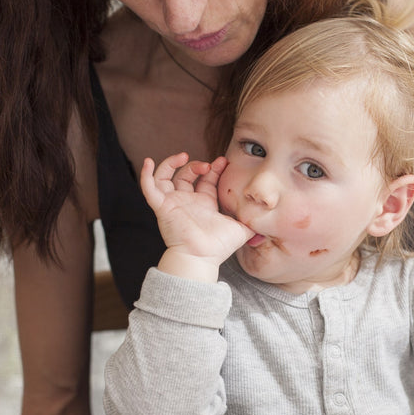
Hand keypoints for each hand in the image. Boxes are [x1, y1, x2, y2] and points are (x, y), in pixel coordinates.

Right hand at [140, 153, 252, 271]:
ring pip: (165, 177)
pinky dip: (146, 174)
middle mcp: (187, 202)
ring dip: (172, 164)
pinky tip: (148, 161)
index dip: (214, 168)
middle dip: (196, 165)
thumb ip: (252, 222)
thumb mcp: (241, 230)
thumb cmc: (219, 247)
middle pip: (186, 176)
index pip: (206, 180)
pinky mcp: (162, 207)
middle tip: (207, 165)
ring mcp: (173, 203)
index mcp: (204, 205)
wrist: (202, 257)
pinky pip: (148, 188)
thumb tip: (267, 218)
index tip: (223, 161)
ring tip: (183, 157)